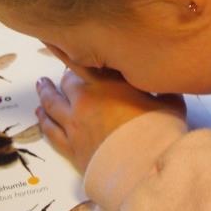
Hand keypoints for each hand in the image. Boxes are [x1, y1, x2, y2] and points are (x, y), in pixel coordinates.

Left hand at [35, 50, 185, 172]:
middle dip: (61, 77)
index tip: (56, 41)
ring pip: (51, 104)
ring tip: (41, 85)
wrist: (143, 169)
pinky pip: (50, 130)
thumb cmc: (158, 133)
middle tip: (57, 72)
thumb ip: (163, 89)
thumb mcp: (170, 103)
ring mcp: (74, 123)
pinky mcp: (70, 146)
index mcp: (107, 84)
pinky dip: (42, 120)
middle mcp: (85, 99)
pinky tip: (39, 114)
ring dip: (45, 93)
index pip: (81, 62)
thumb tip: (167, 80)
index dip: (67, 52)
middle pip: (65, 83)